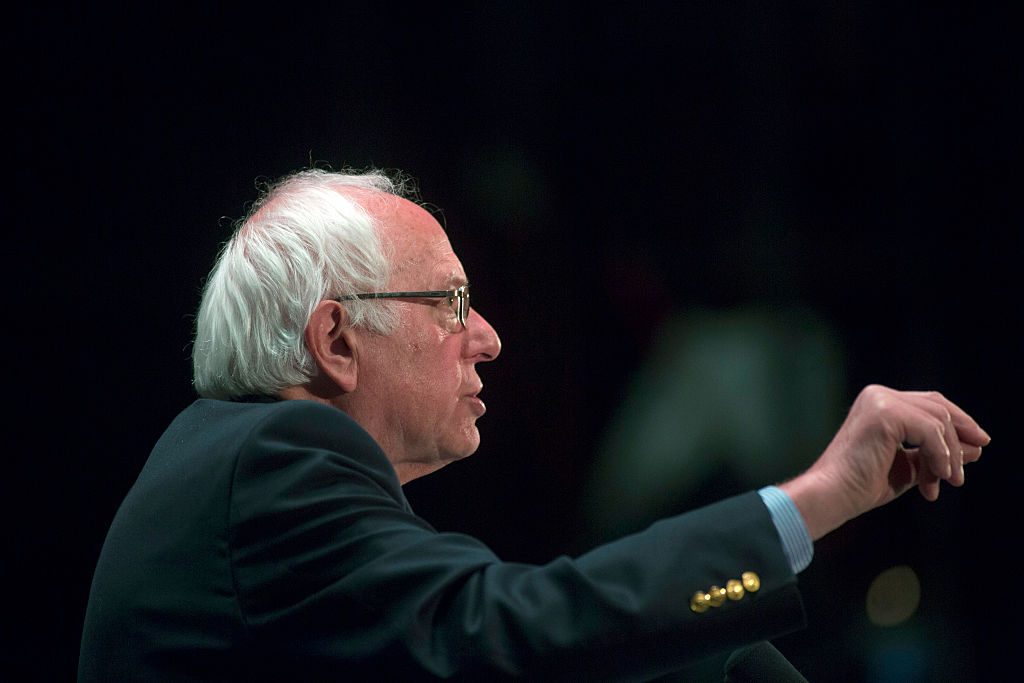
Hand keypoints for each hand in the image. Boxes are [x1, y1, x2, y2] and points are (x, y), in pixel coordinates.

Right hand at [780, 385, 989, 539]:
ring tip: (946, 482)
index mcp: (878, 402)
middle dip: (959, 437)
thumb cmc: (863, 484)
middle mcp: (878, 394)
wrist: (833, 495)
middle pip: (938, 407)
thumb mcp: (909, 466)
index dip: (958, 422)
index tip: (978, 447)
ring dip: (948, 455)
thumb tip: (977, 448)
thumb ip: (937, 454)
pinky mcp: (884, 414)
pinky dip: (940, 456)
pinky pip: (930, 431)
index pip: (930, 403)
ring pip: (938, 420)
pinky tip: (938, 478)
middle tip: (966, 469)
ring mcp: (880, 401)